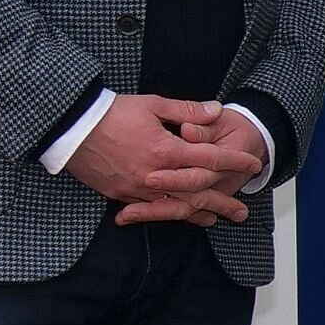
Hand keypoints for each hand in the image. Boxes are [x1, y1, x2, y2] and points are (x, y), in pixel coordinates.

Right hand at [66, 93, 258, 228]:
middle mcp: (155, 175)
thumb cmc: (112, 112)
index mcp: (166, 150)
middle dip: (223, 200)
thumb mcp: (153, 104)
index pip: (210, 158)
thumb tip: (216, 111)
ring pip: (176, 205)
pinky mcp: (121, 195)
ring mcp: (138, 189)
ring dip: (199, 213)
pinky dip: (170, 214)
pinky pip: (152, 209)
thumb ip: (187, 111)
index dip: (234, 162)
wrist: (70, 128)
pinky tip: (180, 216)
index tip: (253, 163)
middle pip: (198, 191)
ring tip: (217, 219)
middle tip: (242, 210)